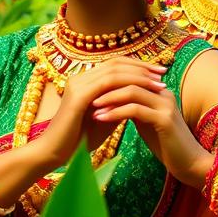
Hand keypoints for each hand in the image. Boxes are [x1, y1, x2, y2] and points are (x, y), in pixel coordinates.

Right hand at [35, 59, 167, 173]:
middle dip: (142, 66)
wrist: (54, 154)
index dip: (136, 66)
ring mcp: (78, 85)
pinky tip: (144, 92)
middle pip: (115, 62)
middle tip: (163, 71)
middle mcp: (79, 78)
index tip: (158, 73)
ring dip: (139, 75)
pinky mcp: (79, 96)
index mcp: (84, 81)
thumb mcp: (104, 119)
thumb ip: (118, 106)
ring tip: (158, 82)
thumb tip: (138, 98)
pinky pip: (108, 84)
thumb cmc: (78, 140)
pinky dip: (129, 85)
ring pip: (114, 70)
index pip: (113, 65)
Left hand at [91, 74, 211, 189]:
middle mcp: (164, 92)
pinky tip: (101, 118)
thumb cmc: (165, 144)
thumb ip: (133, 107)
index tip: (89, 89)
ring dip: (108, 98)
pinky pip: (135, 110)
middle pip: (130, 78)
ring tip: (91, 107)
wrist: (189, 163)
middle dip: (106, 86)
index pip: (131, 75)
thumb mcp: (146, 121)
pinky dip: (115, 112)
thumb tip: (111, 98)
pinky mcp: (165, 119)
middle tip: (85, 94)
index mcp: (158, 91)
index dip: (109, 81)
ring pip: (131, 91)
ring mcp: (165, 104)